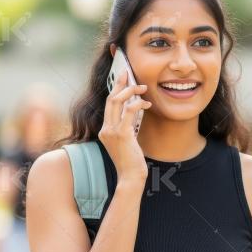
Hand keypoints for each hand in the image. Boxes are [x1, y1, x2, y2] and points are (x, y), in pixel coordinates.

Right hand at [98, 70, 151, 184]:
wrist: (130, 177)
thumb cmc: (131, 163)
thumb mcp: (126, 143)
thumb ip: (126, 128)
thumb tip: (134, 113)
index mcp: (105, 131)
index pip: (108, 105)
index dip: (116, 89)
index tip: (123, 79)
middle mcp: (105, 129)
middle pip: (110, 98)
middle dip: (120, 83)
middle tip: (130, 73)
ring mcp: (111, 131)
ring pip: (117, 101)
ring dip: (131, 91)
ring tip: (143, 88)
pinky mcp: (122, 134)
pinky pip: (129, 111)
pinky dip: (138, 104)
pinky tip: (147, 104)